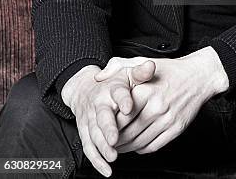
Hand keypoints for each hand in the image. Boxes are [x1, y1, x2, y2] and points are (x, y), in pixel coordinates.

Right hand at [61, 60, 154, 176]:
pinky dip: (96, 159)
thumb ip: (140, 72)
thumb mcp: (127, 73)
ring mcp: (90, 118)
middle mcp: (99, 104)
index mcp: (111, 88)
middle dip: (108, 128)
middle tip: (115, 139)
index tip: (128, 107)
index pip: (118, 92)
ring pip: (94, 133)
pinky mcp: (86, 131)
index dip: (123, 100)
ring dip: (102, 146)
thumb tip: (151, 67)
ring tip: (112, 156)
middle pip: (102, 116)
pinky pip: (89, 146)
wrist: (84, 87)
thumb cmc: (113, 82)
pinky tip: (105, 168)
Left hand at [95, 46, 228, 154]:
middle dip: (115, 140)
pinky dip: (141, 149)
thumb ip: (118, 66)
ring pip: (139, 143)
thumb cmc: (169, 70)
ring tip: (119, 145)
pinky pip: (153, 146)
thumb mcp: (141, 62)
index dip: (109, 124)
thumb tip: (99, 77)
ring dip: (126, 147)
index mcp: (146, 91)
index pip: (120, 117)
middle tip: (107, 140)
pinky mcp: (176, 129)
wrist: (199, 76)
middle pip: (128, 133)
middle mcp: (157, 106)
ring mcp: (167, 119)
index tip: (103, 125)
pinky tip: (136, 144)